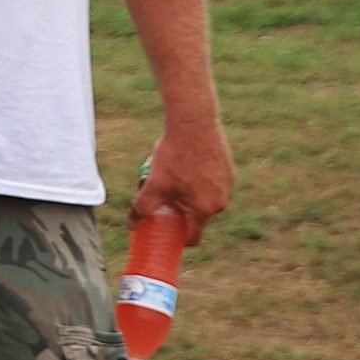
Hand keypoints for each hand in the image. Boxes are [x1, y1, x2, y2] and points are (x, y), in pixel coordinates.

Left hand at [134, 119, 233, 247]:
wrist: (193, 121)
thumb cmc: (175, 154)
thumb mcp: (155, 183)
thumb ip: (142, 207)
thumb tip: (131, 225)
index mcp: (205, 209)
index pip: (194, 236)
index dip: (179, 237)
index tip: (168, 232)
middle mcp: (222, 200)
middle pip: (198, 213)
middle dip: (181, 208)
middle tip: (165, 194)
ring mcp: (228, 183)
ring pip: (205, 195)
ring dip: (191, 191)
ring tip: (174, 174)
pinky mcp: (229, 167)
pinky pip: (212, 180)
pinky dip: (200, 176)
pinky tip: (186, 161)